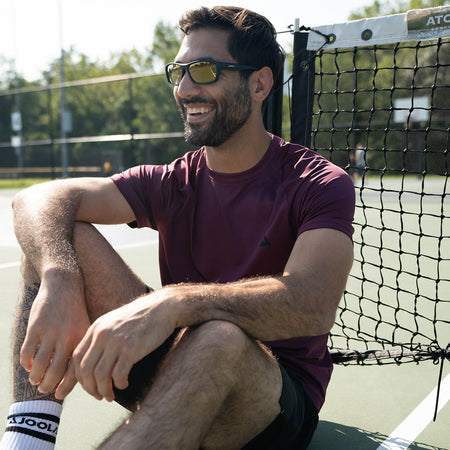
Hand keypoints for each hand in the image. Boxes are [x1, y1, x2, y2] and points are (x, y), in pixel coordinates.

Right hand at [20, 270, 89, 394]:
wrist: (64, 284)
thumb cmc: (75, 311)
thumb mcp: (85, 328)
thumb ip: (80, 349)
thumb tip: (77, 377)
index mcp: (82, 340)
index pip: (75, 371)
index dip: (66, 387)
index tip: (59, 395)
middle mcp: (68, 338)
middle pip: (56, 372)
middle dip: (48, 385)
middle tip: (44, 390)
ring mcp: (51, 333)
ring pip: (39, 366)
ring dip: (35, 377)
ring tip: (35, 380)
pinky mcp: (36, 327)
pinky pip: (27, 353)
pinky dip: (25, 363)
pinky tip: (27, 365)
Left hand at [57, 294, 174, 401]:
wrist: (163, 307)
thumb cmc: (141, 317)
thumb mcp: (115, 322)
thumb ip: (102, 336)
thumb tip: (93, 360)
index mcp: (96, 328)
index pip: (77, 357)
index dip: (79, 376)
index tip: (88, 385)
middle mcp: (102, 334)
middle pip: (85, 369)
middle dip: (90, 388)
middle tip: (99, 396)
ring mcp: (116, 342)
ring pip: (99, 375)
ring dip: (103, 390)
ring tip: (110, 396)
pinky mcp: (131, 349)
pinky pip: (118, 375)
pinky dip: (119, 384)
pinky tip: (125, 384)